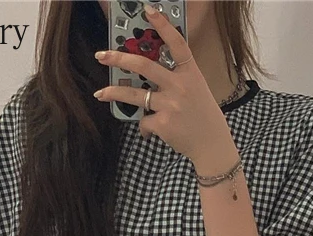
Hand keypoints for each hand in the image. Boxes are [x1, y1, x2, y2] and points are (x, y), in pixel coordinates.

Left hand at [92, 3, 232, 163]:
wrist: (212, 145)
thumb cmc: (203, 116)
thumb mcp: (196, 90)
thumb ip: (176, 78)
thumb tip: (146, 75)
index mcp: (191, 73)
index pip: (177, 44)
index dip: (163, 25)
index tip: (148, 10)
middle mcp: (180, 86)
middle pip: (145, 66)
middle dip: (119, 59)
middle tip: (102, 55)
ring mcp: (171, 105)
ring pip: (135, 95)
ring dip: (114, 94)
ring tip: (100, 94)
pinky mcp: (163, 124)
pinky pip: (144, 121)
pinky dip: (145, 127)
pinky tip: (152, 131)